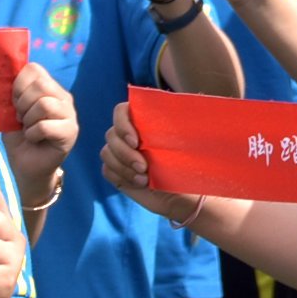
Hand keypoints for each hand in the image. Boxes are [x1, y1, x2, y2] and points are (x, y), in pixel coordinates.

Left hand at [3, 64, 76, 204]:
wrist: (26, 166)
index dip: (18, 84)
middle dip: (22, 103)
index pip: (33, 69)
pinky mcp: (71, 132)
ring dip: (28, 120)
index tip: (14, 102)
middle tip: (20, 118)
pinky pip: (45, 126)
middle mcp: (62, 97)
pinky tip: (34, 139)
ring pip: (44, 104)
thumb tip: (3, 78)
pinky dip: (32, 134)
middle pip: (41, 85)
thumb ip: (12, 94)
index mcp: (48, 87)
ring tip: (28, 129)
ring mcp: (70, 114)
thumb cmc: (19, 138)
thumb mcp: (10, 112)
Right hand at [102, 100, 198, 224]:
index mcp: (144, 120)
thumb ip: (177, 122)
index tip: (136, 141)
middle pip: (111, 134)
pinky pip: (107, 170)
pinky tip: (140, 183)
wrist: (185, 194)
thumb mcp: (187, 141)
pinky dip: (122, 176)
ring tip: (145, 178)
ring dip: (123, 166)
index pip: (121, 111)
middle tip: (143, 166)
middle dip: (125, 152)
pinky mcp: (117, 171)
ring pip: (107, 153)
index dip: (123, 123)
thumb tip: (185, 103)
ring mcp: (120, 153)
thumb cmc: (189, 164)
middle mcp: (129, 134)